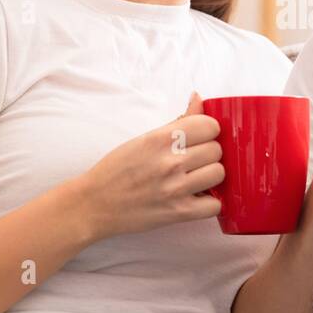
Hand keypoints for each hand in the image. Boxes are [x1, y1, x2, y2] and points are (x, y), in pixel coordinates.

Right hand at [75, 91, 222, 239]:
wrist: (94, 203)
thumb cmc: (117, 169)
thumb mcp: (144, 138)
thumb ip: (178, 121)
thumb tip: (198, 98)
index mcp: (161, 139)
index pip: (210, 125)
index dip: (208, 131)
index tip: (199, 138)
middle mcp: (170, 161)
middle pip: (216, 150)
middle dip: (208, 153)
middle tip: (193, 160)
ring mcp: (175, 189)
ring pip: (219, 174)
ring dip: (210, 175)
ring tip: (195, 178)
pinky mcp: (178, 213)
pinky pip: (215, 206)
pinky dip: (209, 203)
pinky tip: (196, 197)